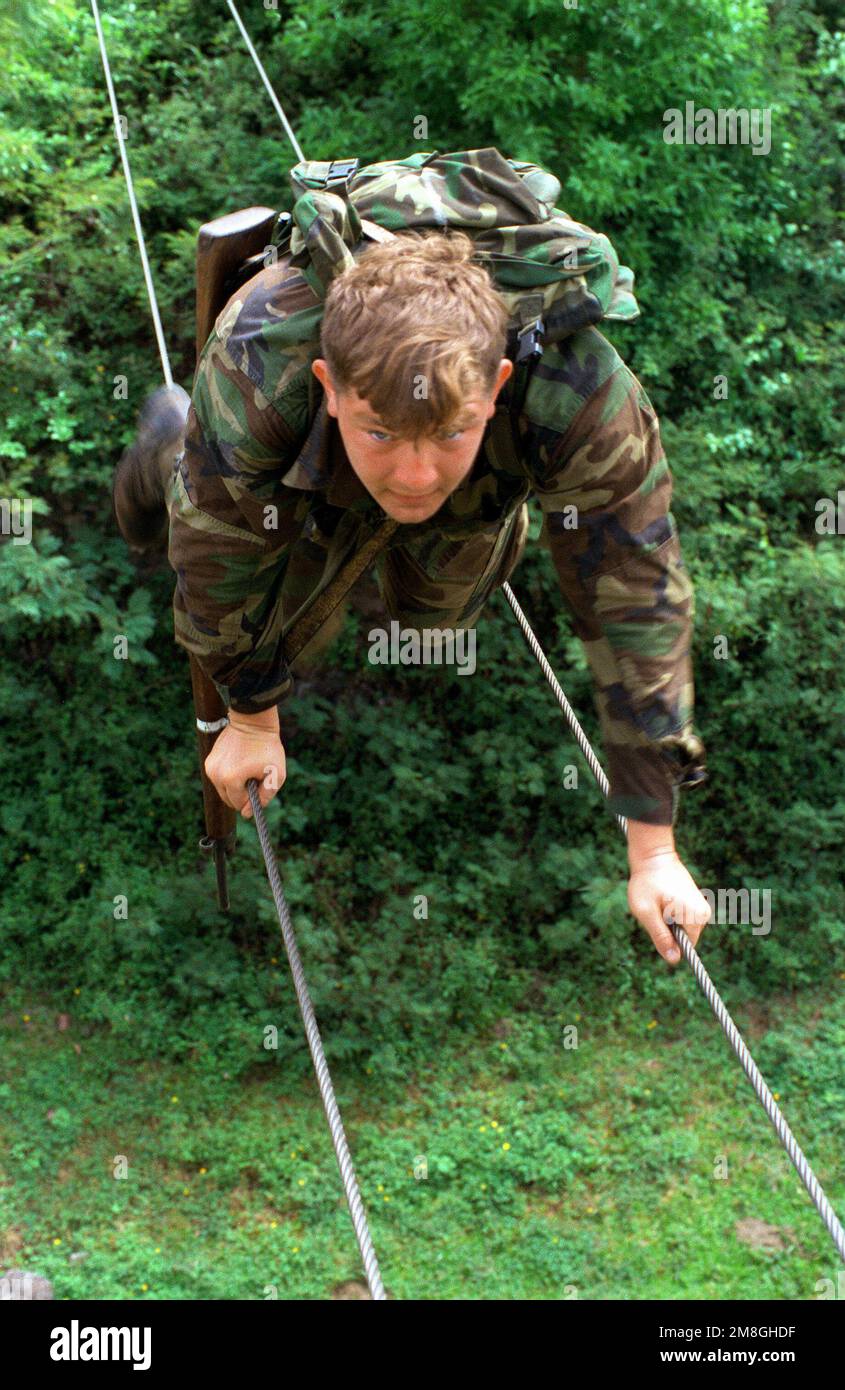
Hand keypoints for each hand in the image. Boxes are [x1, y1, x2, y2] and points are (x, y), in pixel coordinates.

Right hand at [204, 707, 285, 819]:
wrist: (253, 721)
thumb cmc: (267, 747)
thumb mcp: (276, 774)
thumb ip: (265, 796)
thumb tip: (247, 814)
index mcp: (231, 779)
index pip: (238, 804)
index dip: (251, 800)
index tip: (260, 787)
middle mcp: (216, 775)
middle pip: (228, 799)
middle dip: (242, 794)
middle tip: (255, 777)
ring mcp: (210, 766)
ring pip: (223, 789)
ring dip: (235, 786)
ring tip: (248, 769)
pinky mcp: (209, 760)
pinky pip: (219, 777)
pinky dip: (229, 776)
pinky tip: (240, 764)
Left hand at [626, 824, 710, 963]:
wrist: (653, 855)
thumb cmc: (646, 882)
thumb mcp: (646, 912)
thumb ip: (660, 937)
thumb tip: (674, 959)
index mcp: (696, 916)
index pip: (685, 946)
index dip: (666, 939)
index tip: (656, 919)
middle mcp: (704, 913)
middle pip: (683, 937)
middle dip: (666, 929)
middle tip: (655, 908)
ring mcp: (701, 907)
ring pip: (681, 928)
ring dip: (666, 921)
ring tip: (658, 901)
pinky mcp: (696, 902)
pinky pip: (682, 919)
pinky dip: (669, 913)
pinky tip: (662, 898)